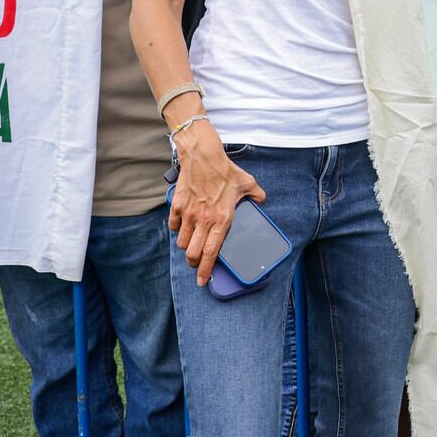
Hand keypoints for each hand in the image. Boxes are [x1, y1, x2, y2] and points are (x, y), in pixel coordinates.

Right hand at [170, 126, 265, 286]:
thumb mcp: (247, 182)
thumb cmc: (225, 170)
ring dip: (186, 246)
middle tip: (196, 264)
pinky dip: (177, 229)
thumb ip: (256, 194)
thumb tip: (262, 199)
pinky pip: (174, 226)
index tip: (203, 281)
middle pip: (193, 253)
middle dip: (194, 263)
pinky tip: (183, 226)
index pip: (212, 252)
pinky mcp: (177, 206)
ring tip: (192, 244)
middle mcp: (204, 220)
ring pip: (182, 242)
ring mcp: (189, 214)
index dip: (206, 270)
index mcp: (222, 219)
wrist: (203, 155)